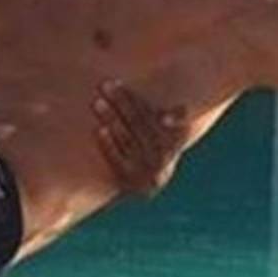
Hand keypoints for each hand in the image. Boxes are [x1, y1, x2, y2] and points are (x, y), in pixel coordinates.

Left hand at [91, 80, 189, 197]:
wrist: (142, 191)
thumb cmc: (153, 155)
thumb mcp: (168, 139)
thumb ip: (176, 122)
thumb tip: (180, 108)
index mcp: (174, 144)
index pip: (157, 117)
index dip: (149, 104)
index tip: (131, 89)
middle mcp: (163, 159)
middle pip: (140, 124)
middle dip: (122, 102)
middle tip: (105, 85)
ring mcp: (147, 173)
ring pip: (128, 140)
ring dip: (112, 118)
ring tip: (97, 102)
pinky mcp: (130, 185)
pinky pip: (118, 160)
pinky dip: (109, 145)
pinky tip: (99, 130)